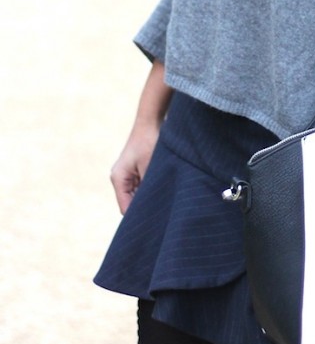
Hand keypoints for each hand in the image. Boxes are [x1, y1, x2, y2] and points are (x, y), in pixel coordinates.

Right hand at [110, 60, 170, 213]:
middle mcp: (121, 178)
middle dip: (147, 208)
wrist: (152, 118)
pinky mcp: (138, 169)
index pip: (126, 209)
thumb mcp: (152, 166)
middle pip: (132, 203)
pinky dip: (154, 188)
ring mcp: (129, 174)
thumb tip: (156, 207)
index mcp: (119, 179)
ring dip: (152, 197)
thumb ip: (151, 187)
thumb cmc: (151, 140)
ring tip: (166, 203)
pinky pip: (144, 186)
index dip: (140, 217)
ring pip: (140, 195)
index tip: (155, 225)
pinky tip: (167, 190)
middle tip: (163, 218)